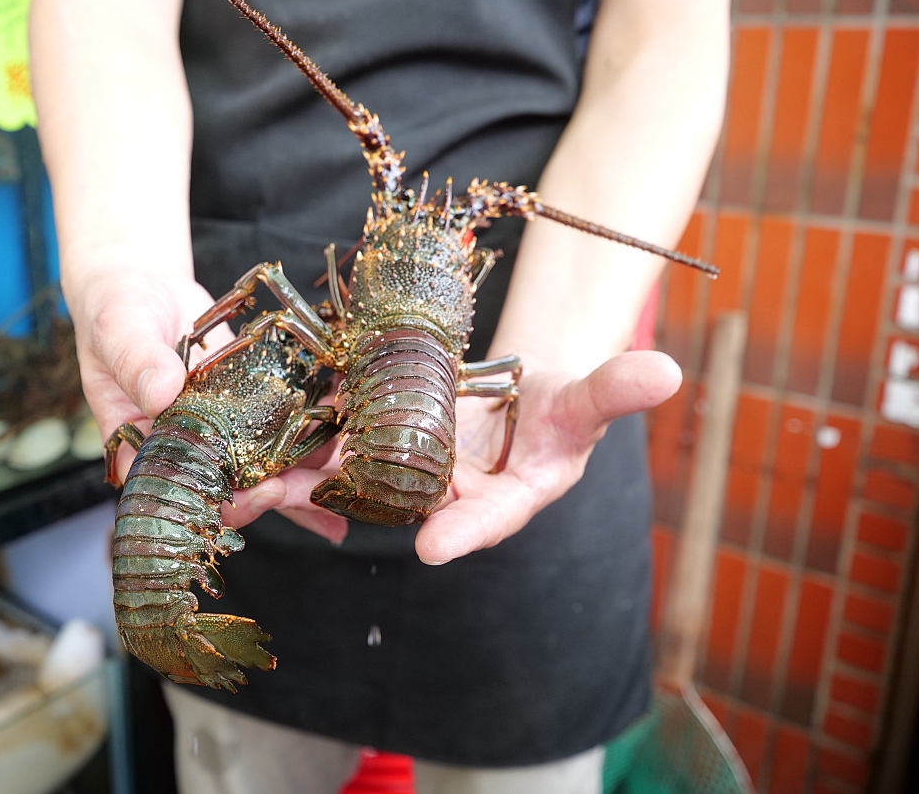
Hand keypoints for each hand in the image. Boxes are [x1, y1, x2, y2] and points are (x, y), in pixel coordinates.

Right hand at [70, 265, 350, 542]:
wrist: (142, 287)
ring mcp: (222, 433)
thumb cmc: (116, 312)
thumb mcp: (120, 332)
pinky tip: (353, 444)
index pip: (190, 494)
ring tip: (355, 485)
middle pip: (240, 490)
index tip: (265, 491)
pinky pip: (283, 429)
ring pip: (268, 467)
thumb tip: (163, 393)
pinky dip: (316, 435)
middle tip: (329, 496)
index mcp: (147, 450)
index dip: (229, 502)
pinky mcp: (248, 410)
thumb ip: (139, 362)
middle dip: (287, 495)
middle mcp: (189, 451)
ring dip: (311, 479)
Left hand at [232, 350, 680, 559]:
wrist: (518, 392)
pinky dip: (298, 438)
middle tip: (297, 505)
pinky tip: (252, 434)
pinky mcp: (379, 441)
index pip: (491, 518)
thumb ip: (616, 390)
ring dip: (302, 478)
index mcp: (507, 496)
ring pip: (355, 478)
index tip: (438, 547)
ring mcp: (409, 471)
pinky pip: (336, 441)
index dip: (468, 531)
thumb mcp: (589, 397)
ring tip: (251, 482)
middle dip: (349, 505)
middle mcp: (450, 494)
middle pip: (403, 505)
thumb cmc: (561, 405)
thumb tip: (667, 371)